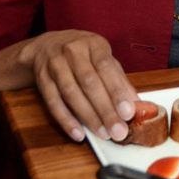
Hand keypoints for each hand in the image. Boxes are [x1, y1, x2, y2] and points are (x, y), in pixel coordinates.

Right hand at [16, 30, 138, 142]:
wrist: (47, 44)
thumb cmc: (84, 54)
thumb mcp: (103, 58)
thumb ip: (119, 80)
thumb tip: (136, 104)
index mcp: (93, 44)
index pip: (106, 67)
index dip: (117, 91)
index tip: (128, 112)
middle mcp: (73, 52)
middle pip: (89, 83)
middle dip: (105, 110)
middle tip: (118, 131)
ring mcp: (54, 64)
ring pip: (71, 94)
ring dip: (88, 117)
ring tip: (103, 133)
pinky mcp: (41, 79)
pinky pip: (53, 102)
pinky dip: (66, 120)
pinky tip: (78, 133)